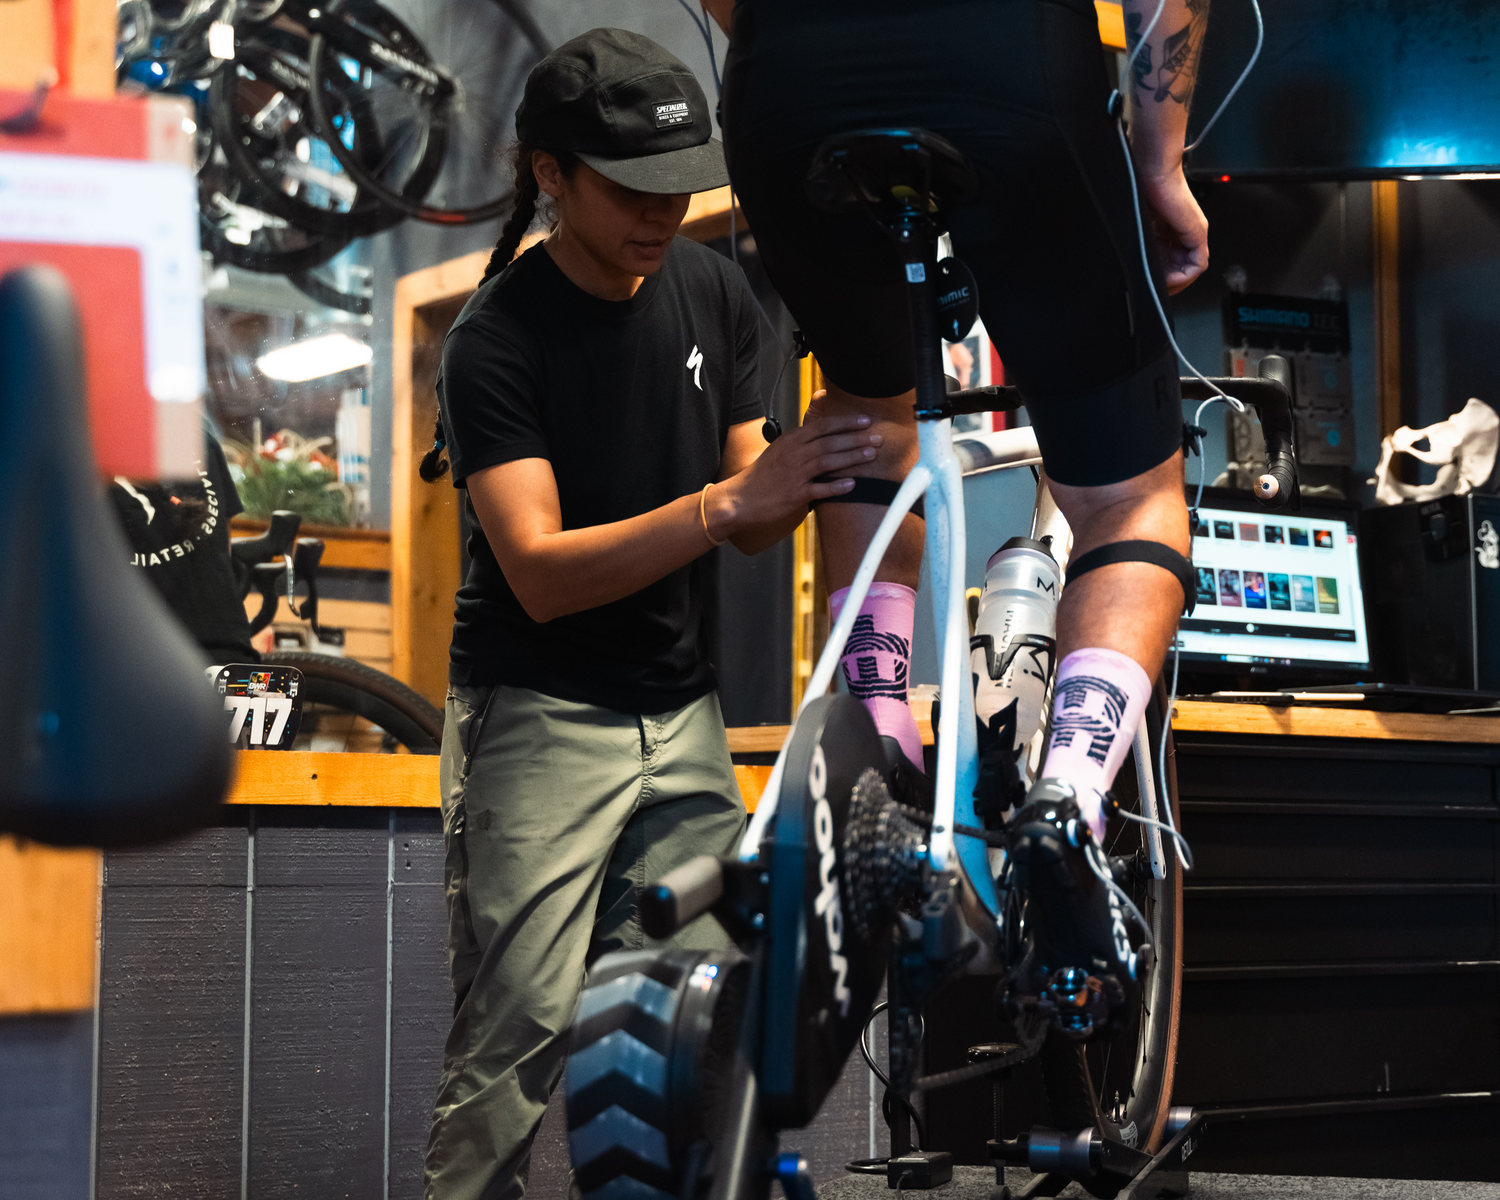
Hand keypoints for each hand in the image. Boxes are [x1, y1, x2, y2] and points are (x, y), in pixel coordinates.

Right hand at [708, 411, 879, 536]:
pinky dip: (836, 487)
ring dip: (851, 457)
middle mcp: (793, 454)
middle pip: (830, 442)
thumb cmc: (762, 475)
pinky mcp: (794, 495)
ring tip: (871, 455)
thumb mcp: (780, 448)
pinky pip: (819, 489)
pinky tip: (852, 484)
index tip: (866, 421)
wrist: (740, 498)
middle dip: (856, 439)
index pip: (823, 426)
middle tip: (877, 438)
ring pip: (827, 461)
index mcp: (791, 440)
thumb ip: (802, 435)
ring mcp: (794, 474)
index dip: (846, 423)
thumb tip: (819, 421)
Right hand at [1138, 165, 1208, 293]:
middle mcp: (1183, 234)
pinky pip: (1198, 265)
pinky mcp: (1197, 234)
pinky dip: (1184, 276)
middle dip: (1169, 283)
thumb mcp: (1138, 226)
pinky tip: (1169, 277)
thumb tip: (1137, 268)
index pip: (1171, 264)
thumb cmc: (1141, 189)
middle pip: (1182, 270)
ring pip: (1190, 270)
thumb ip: (1143, 245)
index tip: (1149, 283)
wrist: (1152, 172)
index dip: (1161, 279)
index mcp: (1168, 232)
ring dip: (1175, 282)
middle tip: (1154, 288)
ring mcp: (1193, 234)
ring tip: (1160, 283)